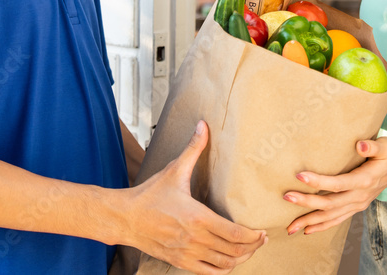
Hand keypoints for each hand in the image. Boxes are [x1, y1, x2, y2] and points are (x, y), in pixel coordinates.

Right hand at [124, 120, 266, 273]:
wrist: (124, 217)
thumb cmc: (150, 195)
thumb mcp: (174, 170)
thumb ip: (193, 148)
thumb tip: (203, 126)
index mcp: (197, 217)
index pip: (235, 234)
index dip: (253, 236)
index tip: (262, 232)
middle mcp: (195, 239)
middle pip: (234, 251)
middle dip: (252, 247)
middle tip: (261, 240)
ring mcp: (187, 253)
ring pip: (223, 264)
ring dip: (241, 259)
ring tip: (249, 250)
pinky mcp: (179, 261)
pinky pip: (208, 272)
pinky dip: (222, 269)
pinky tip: (229, 261)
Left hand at [283, 137, 386, 235]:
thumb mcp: (385, 145)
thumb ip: (373, 146)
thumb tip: (360, 145)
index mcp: (365, 180)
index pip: (338, 184)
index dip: (319, 182)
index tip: (299, 176)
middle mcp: (360, 196)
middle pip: (330, 203)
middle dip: (307, 203)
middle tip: (287, 198)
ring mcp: (358, 204)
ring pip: (331, 216)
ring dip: (310, 221)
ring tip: (290, 226)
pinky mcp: (355, 207)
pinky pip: (337, 220)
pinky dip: (321, 226)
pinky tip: (307, 230)